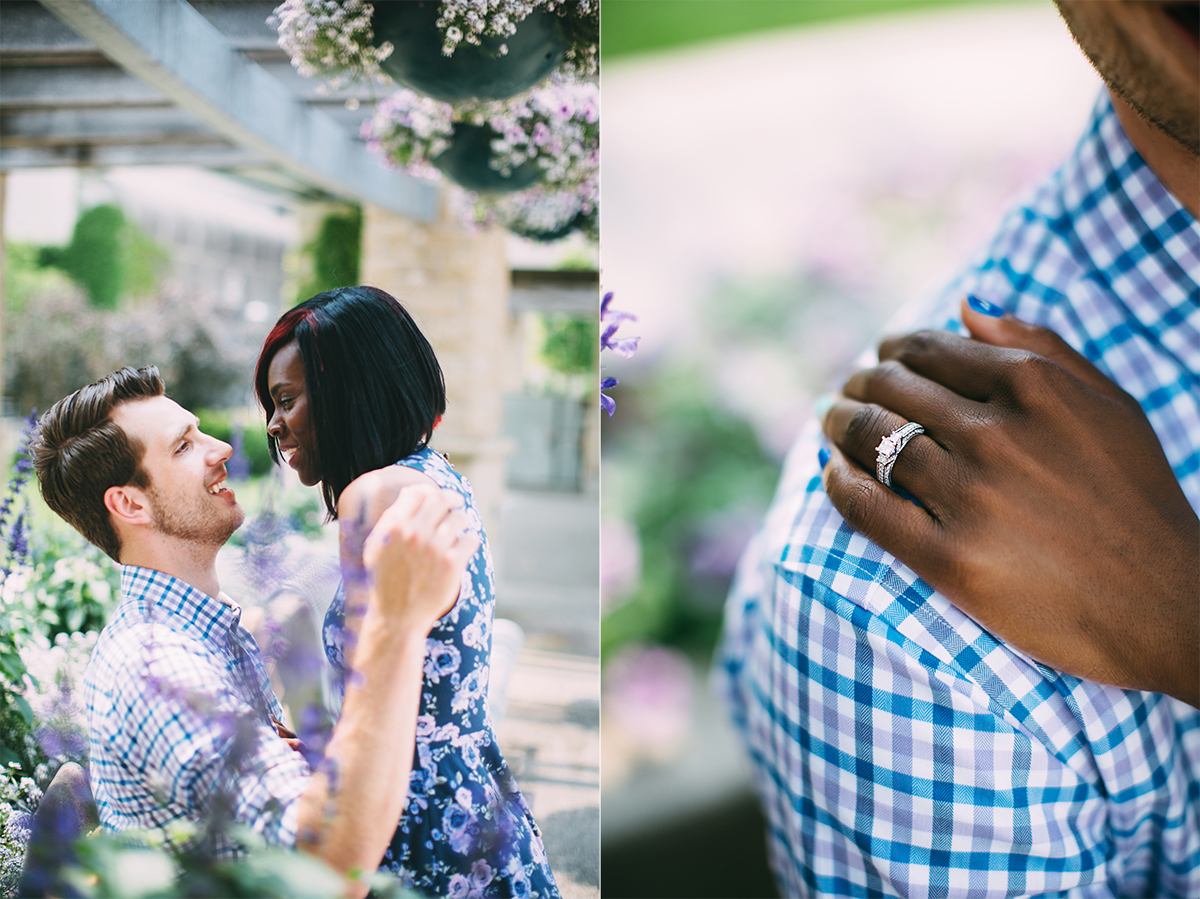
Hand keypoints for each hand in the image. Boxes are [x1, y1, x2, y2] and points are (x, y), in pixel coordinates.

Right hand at [361, 484, 478, 631]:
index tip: (442, 498)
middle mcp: (413, 533)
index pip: (419, 493)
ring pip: (460, 518)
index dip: (432, 492)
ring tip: (458, 532)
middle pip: (442, 500)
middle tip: (457, 507)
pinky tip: (463, 549)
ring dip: (462, 522)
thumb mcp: (378, 546)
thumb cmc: (386, 580)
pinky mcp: (451, 564)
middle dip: (452, 502)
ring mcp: (433, 548)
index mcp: (393, 526)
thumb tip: (411, 491)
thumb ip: (392, 517)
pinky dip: (470, 542)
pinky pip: (471, 539)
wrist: (396, 617)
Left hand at [820, 297, 1198, 705]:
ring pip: (872, 441)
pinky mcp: (949, 558)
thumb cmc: (1138, 498)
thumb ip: (1038, 346)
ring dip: (839, 425)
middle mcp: (996, 434)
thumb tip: (965, 305)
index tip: (877, 358)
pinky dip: (837, 483)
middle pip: (891, 390)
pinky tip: (832, 473)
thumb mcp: (1108, 405)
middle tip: (844, 391)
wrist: (1167, 605)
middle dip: (857, 384)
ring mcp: (970, 496)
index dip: (891, 351)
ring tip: (830, 422)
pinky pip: (867, 507)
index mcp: (1033, 386)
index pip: (928, 351)